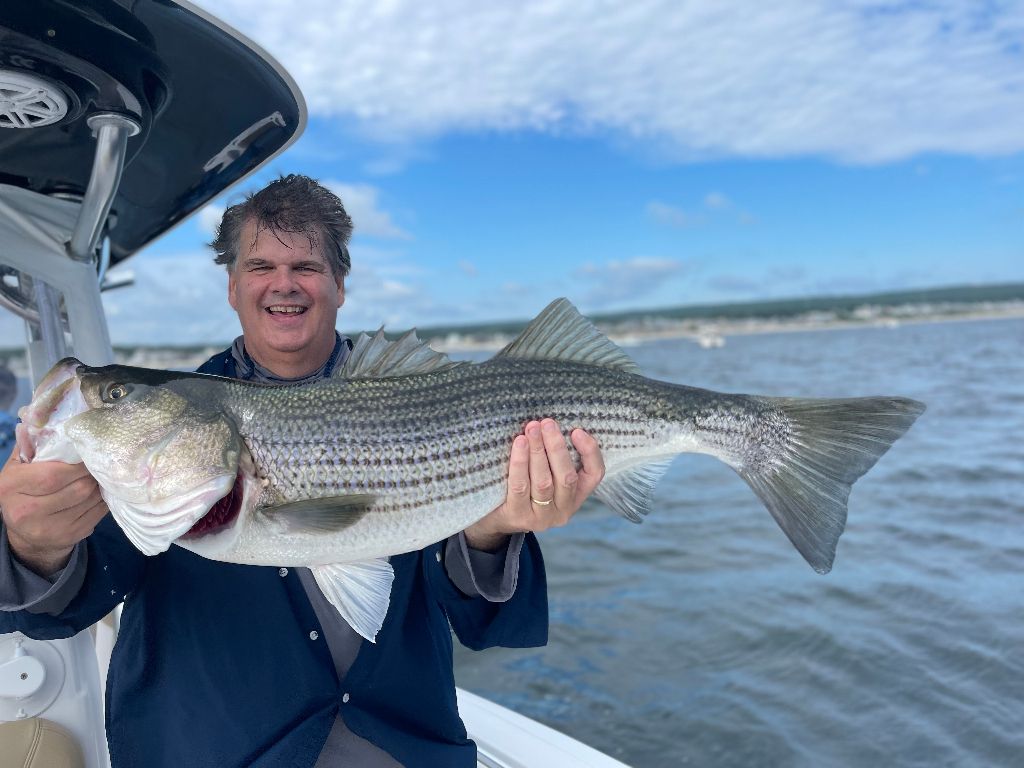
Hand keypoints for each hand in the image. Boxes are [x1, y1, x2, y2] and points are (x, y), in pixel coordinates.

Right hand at [0, 429, 107, 576]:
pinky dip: (104, 500)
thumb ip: (30, 444)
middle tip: (99, 464)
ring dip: (101, 486)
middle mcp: (26, 512)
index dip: (77, 464)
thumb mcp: (18, 467)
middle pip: (78, 488)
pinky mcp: (70, 537)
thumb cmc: (23, 492)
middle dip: (92, 474)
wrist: (27, 535)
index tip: (88, 454)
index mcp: (11, 488)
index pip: (53, 474)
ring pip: (91, 500)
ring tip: (100, 476)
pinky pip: (98, 513)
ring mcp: (49, 529)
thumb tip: (40, 414)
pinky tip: (100, 492)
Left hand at [465, 418, 604, 550]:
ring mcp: (541, 517)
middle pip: (567, 477)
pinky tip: (519, 444)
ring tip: (531, 429)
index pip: (594, 475)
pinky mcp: (518, 516)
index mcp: (575, 497)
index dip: (590, 452)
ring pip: (544, 482)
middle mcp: (563, 510)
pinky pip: (520, 486)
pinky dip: (520, 463)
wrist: (495, 519)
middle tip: (547, 423)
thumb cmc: (524, 488)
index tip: (577, 431)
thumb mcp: (546, 475)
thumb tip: (551, 425)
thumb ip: (554, 458)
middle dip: (557, 447)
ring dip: (538, 451)